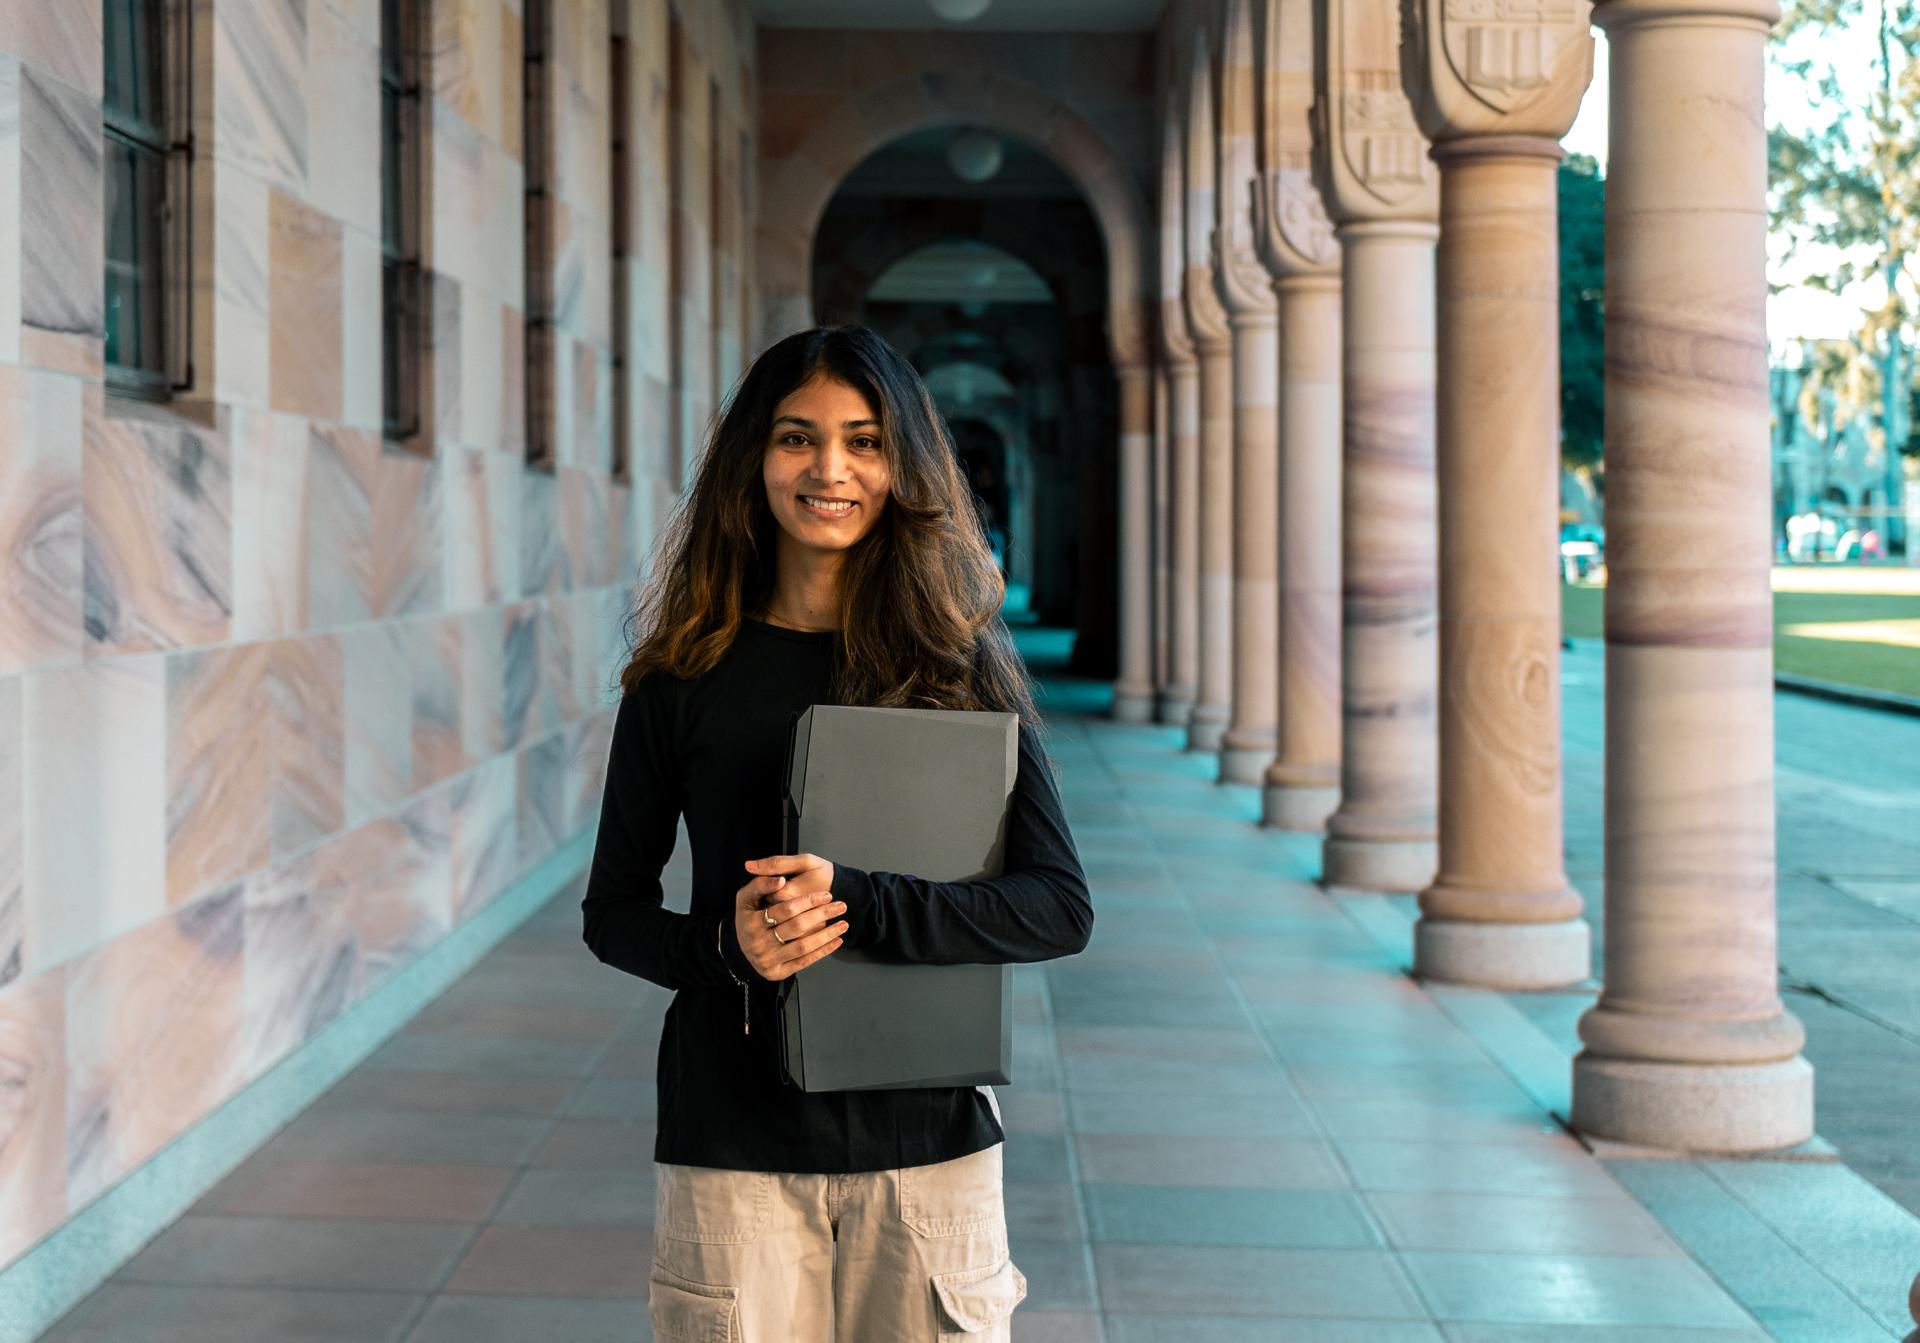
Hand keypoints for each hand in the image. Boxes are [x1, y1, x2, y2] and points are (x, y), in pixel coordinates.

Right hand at [734, 853, 846, 979]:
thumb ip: (761, 884)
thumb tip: (782, 880)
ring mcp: (769, 960)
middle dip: (822, 915)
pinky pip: (804, 961)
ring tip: (843, 924)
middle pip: (797, 927)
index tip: (827, 894)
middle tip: (841, 906)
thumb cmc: (747, 917)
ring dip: (827, 935)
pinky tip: (837, 941)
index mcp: (751, 923)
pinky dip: (823, 951)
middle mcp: (759, 944)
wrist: (739, 947)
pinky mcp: (778, 972)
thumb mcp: (746, 897)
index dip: (808, 900)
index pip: (786, 909)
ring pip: (803, 946)